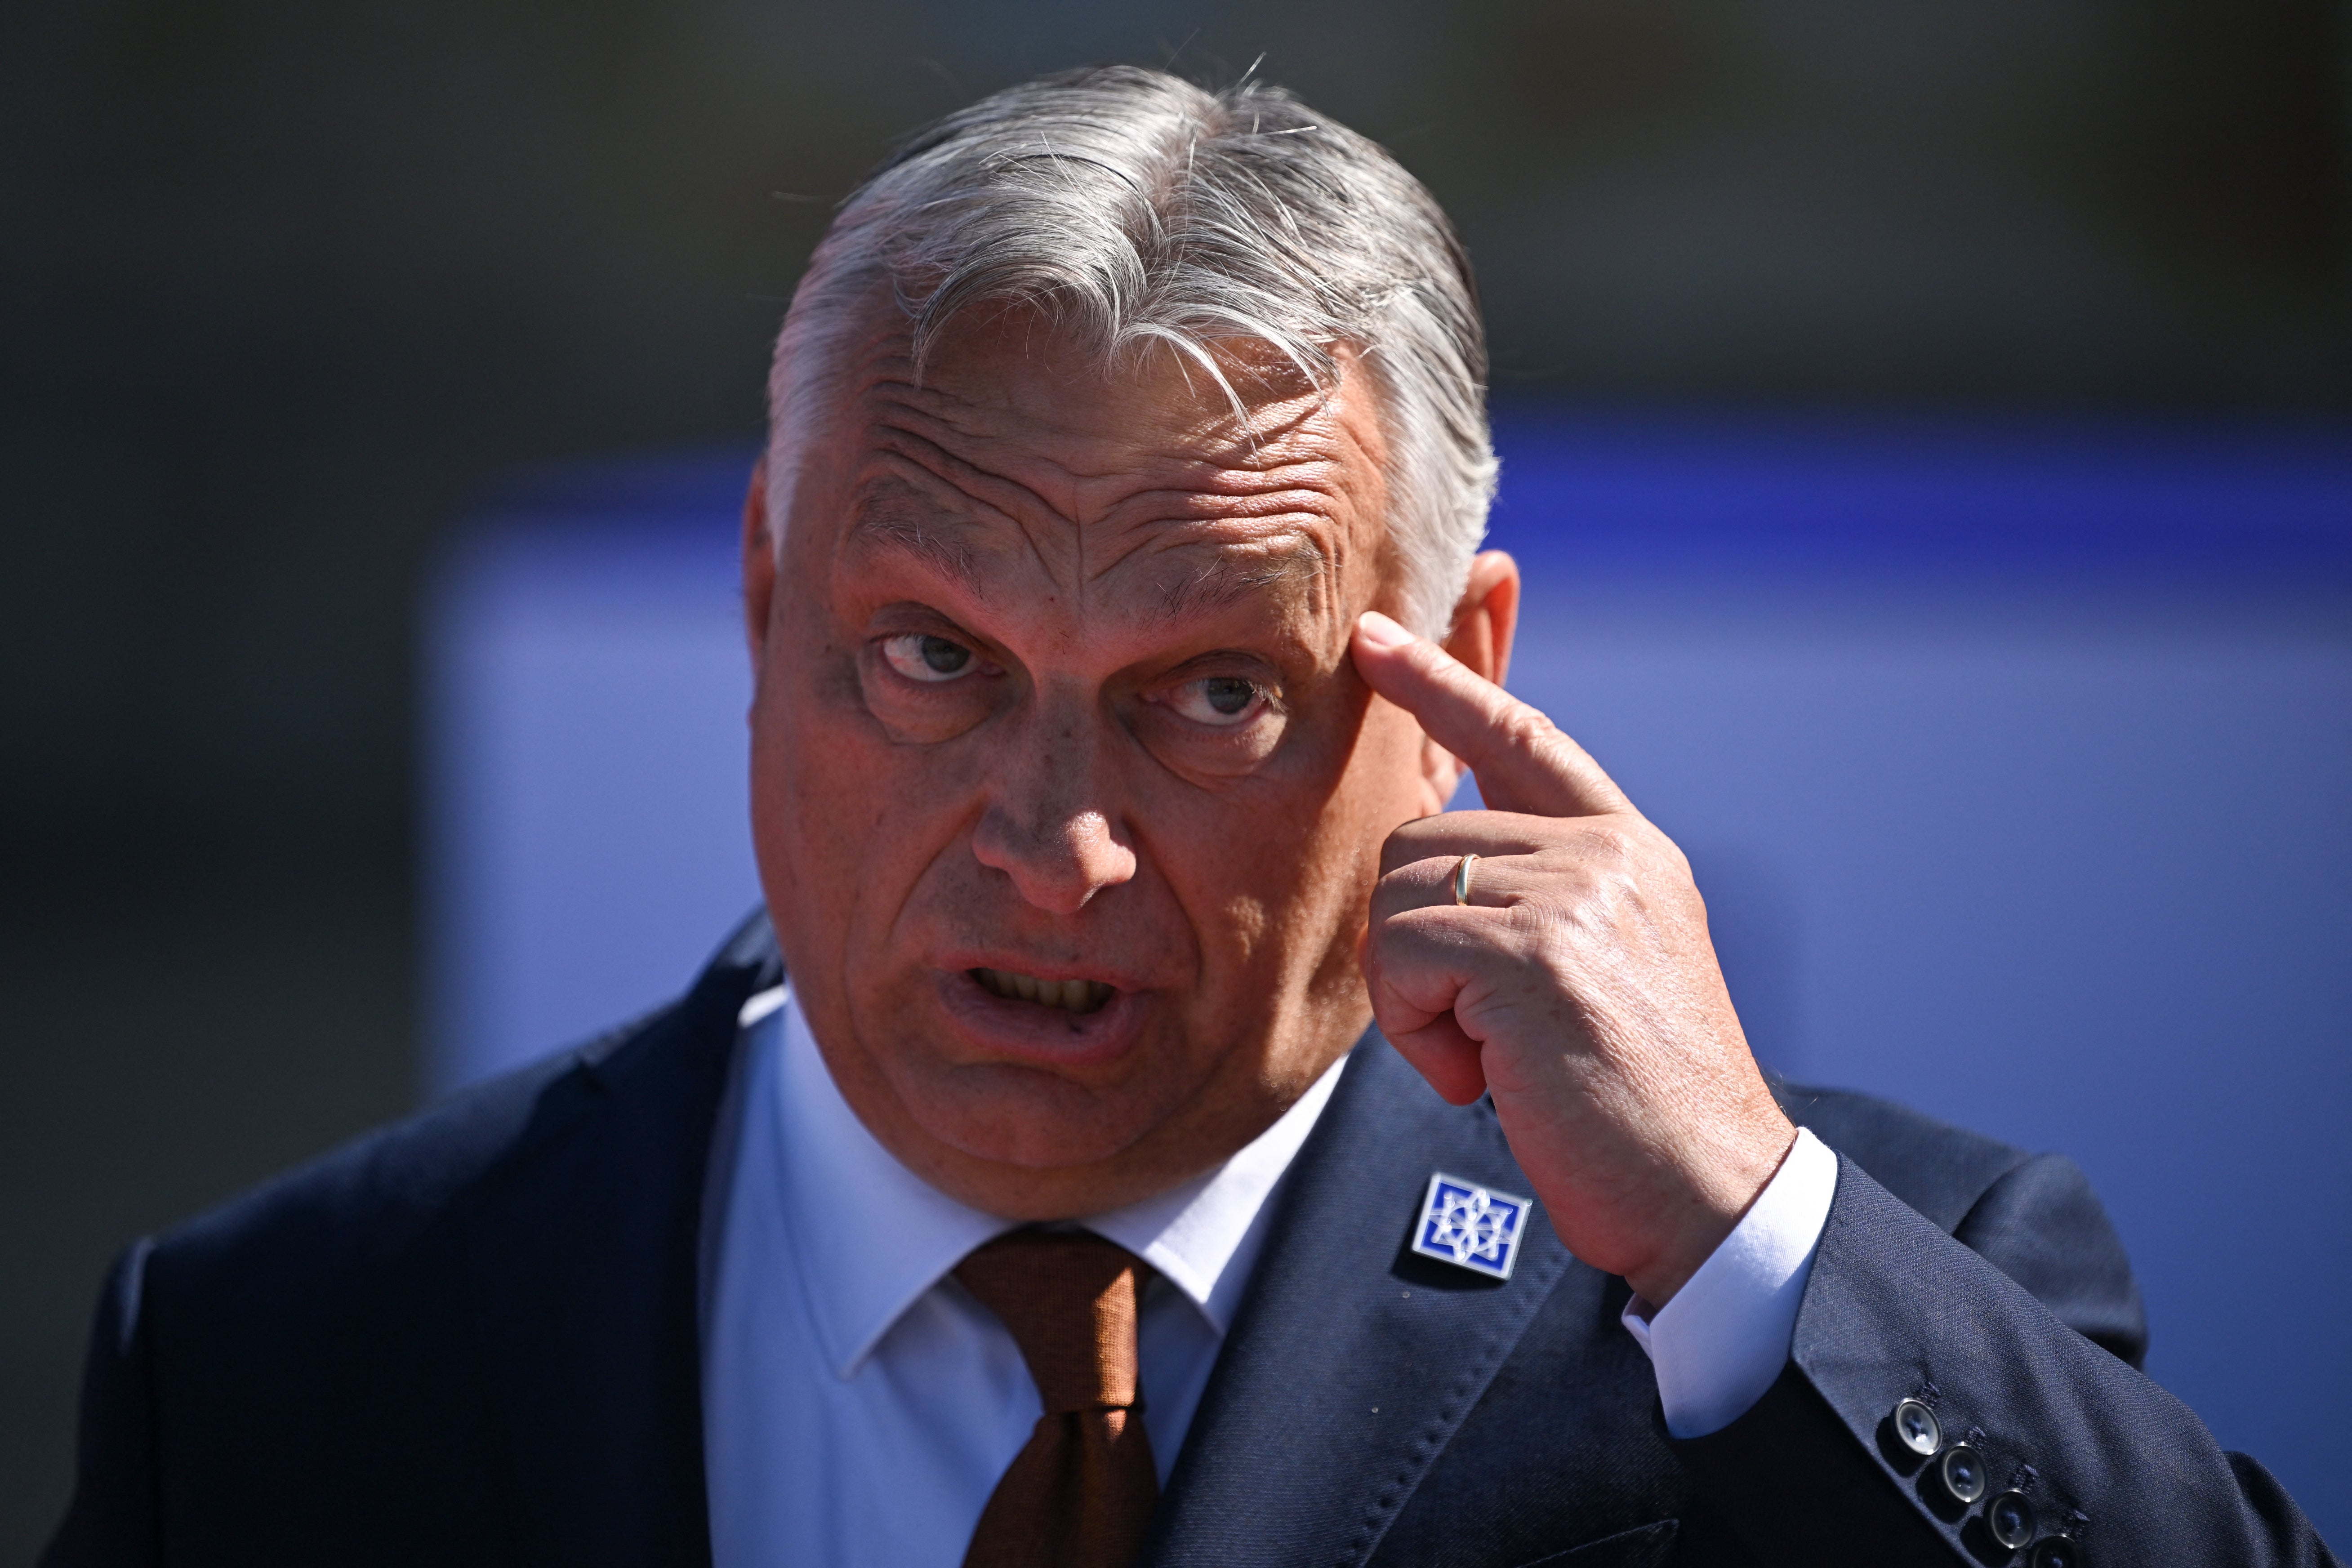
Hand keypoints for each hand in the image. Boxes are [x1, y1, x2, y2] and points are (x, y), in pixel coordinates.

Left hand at [1351, 610, 1794, 1305]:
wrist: (1709, 1192)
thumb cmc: (1636, 1105)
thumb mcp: (1597, 970)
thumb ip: (1537, 898)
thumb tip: (1432, 863)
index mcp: (1628, 850)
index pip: (1521, 738)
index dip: (1444, 682)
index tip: (1376, 639)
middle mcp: (1607, 854)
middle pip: (1417, 839)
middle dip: (1413, 945)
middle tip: (1478, 1035)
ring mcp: (1576, 893)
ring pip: (1398, 894)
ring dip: (1413, 995)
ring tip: (1492, 1059)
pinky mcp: (1536, 951)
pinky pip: (1401, 954)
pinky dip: (1415, 1031)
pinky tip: (1483, 1079)